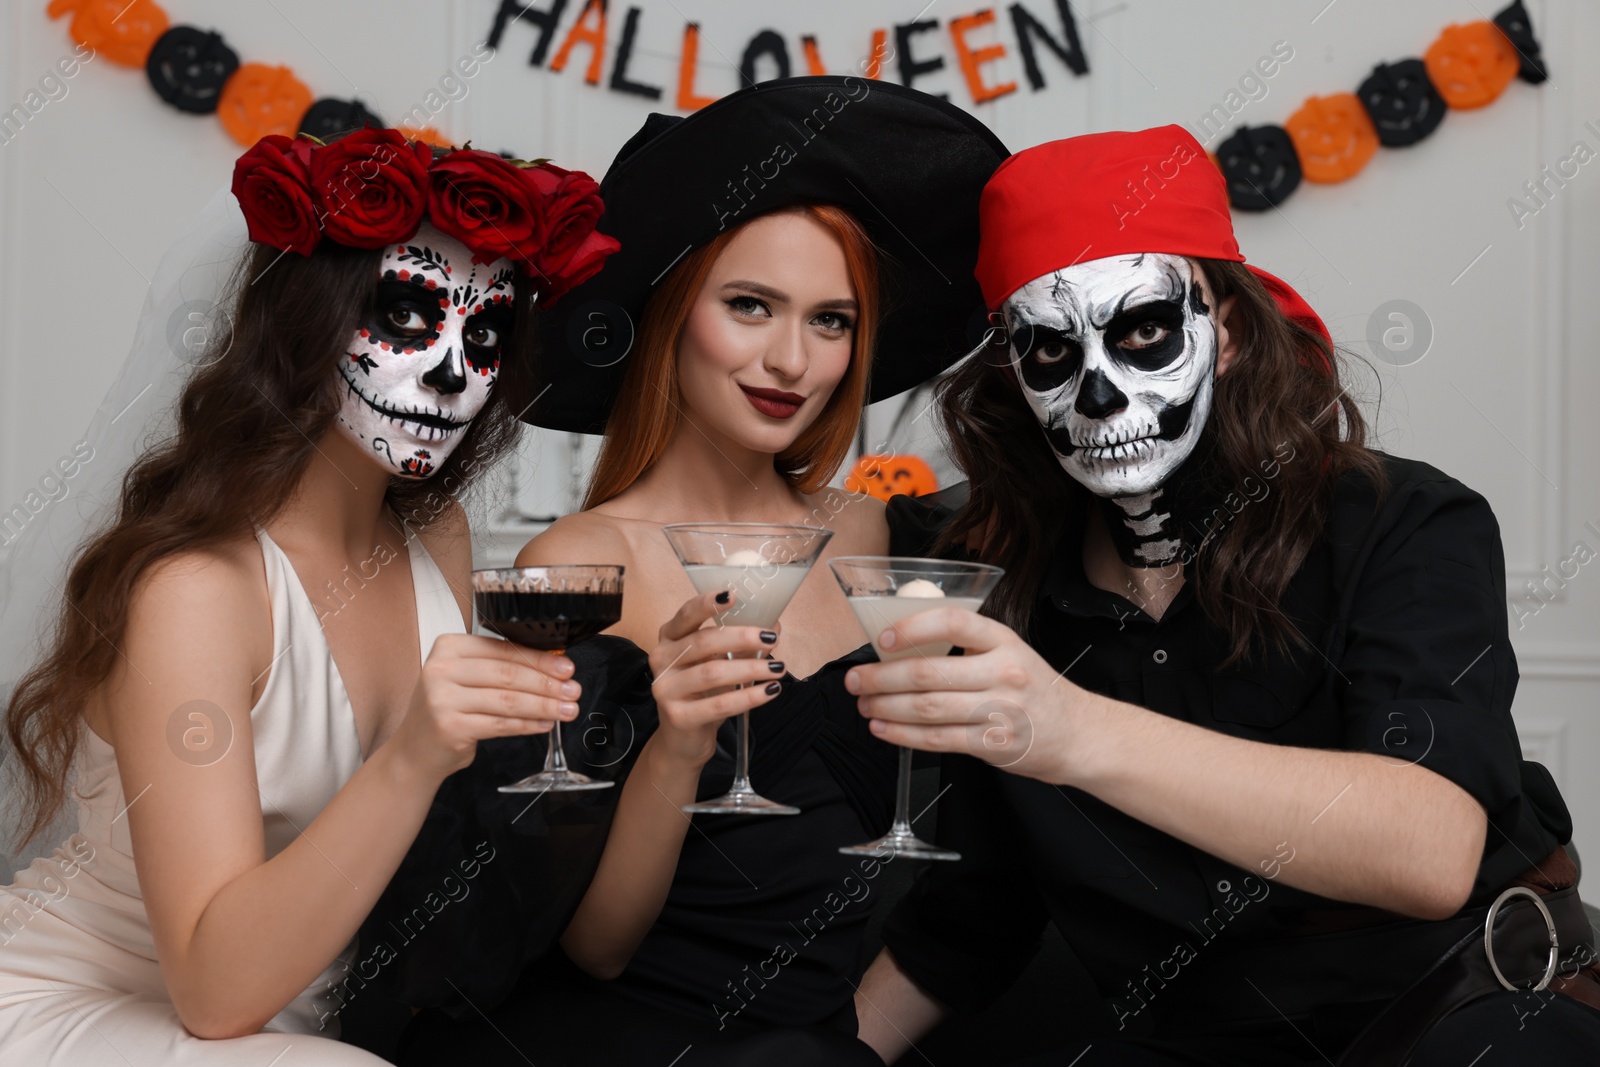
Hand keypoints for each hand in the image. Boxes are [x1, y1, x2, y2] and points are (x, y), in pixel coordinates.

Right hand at [389, 632, 581, 781]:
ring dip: (543, 706)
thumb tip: (554, 667)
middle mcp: (440, 669)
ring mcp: (441, 699)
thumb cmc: (448, 709)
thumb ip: (500, 667)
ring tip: (567, 710)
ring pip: (507, 700)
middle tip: (573, 690)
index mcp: (448, 647)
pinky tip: (545, 724)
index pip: (503, 649)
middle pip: (507, 674)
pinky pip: (500, 724)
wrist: (414, 750)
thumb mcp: (467, 678)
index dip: (540, 659)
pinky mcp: (449, 727)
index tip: (567, 668)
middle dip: (547, 684)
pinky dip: (528, 724)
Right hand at [648, 590, 784, 766]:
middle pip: (703, 641)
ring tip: (779, 668)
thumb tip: (774, 625)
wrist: (682, 739)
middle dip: (742, 637)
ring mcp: (666, 689)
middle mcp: (661, 659)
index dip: (708, 603)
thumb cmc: (701, 693)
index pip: (686, 615)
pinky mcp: (678, 716)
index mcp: (669, 638)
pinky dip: (748, 697)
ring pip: (712, 672)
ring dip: (750, 668)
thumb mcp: (717, 663)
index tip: (734, 594)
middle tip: (771, 638)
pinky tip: (770, 691)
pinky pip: (718, 704)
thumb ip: (740, 645)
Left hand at [844, 608, 1094, 783]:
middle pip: (929, 673)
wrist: (1077, 733)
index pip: (953, 623)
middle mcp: (1003, 672)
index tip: (882, 639)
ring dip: (886, 707)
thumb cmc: (1033, 689)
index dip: (912, 628)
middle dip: (881, 677)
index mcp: (1003, 640)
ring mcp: (999, 710)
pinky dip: (903, 735)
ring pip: (928, 708)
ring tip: (864, 705)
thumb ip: (966, 646)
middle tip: (855, 680)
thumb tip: (900, 646)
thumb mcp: (1009, 652)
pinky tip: (883, 729)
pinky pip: (938, 739)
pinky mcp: (993, 744)